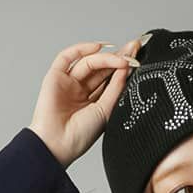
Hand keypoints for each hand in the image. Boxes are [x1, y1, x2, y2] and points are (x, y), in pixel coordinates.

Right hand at [28, 36, 143, 168]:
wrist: (58, 144)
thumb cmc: (79, 136)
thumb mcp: (106, 111)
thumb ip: (116, 88)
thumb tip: (126, 67)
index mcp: (94, 103)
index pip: (111, 80)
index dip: (123, 68)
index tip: (137, 58)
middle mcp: (81, 91)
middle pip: (101, 68)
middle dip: (118, 57)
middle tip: (133, 50)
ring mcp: (69, 83)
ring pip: (88, 62)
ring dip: (106, 57)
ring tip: (121, 58)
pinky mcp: (55, 76)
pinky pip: (67, 57)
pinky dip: (82, 49)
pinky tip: (98, 48)